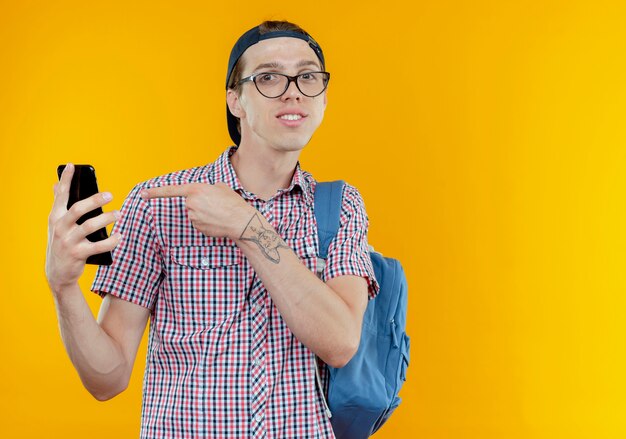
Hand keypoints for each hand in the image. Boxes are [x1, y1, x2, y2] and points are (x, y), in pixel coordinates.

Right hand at [46, 164, 121, 293]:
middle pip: (78, 209)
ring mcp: (68, 241)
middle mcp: (60, 228)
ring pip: (90, 226)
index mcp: (55, 217)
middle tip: (110, 195)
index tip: (72, 165)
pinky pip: (98, 246)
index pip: (60, 195)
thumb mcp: (56, 224)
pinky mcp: (78, 254)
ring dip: (107, 219)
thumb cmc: (61, 242)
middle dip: (94, 200)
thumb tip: (55, 184)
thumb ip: (58, 205)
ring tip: (119, 214)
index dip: (65, 180)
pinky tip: (120, 236)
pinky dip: (111, 241)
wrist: (57, 272)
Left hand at [140, 182, 253, 238]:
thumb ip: (207, 188)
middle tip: (216, 204)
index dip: (155, 192)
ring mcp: (193, 217)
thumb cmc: (233, 202)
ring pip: (194, 214)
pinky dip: (206, 222)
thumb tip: (203, 194)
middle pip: (189, 203)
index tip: (143, 194)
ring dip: (204, 213)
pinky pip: (198, 223)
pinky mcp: (198, 228)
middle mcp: (191, 203)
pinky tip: (217, 221)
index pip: (170, 190)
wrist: (241, 221)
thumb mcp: (221, 187)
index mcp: (195, 190)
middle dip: (200, 203)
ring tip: (218, 213)